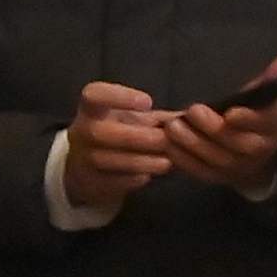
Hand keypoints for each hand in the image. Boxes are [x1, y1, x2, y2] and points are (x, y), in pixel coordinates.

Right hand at [62, 82, 172, 213]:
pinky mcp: (90, 182)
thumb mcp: (135, 121)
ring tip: (166, 162)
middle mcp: (81, 131)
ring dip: (140, 161)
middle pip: (99, 132)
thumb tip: (194, 118)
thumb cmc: (120, 134)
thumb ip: (161, 119)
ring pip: (106, 159)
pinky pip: (111, 180)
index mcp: (92, 110)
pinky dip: (133, 178)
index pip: (93, 95)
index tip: (148, 102)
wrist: (89, 169)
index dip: (118, 96)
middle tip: (164, 140)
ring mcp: (82, 158)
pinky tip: (149, 175)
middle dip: (136, 137)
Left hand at [153, 50, 276, 194]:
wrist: (256, 152)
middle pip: (236, 144)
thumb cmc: (259, 112)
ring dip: (191, 143)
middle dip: (212, 129)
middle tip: (191, 111)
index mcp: (274, 126)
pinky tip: (168, 143)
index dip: (248, 120)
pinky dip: (181, 159)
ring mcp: (236, 167)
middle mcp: (259, 150)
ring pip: (213, 158)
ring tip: (173, 126)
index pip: (264, 124)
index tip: (231, 112)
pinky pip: (198, 171)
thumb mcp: (271, 91)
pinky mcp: (216, 177)